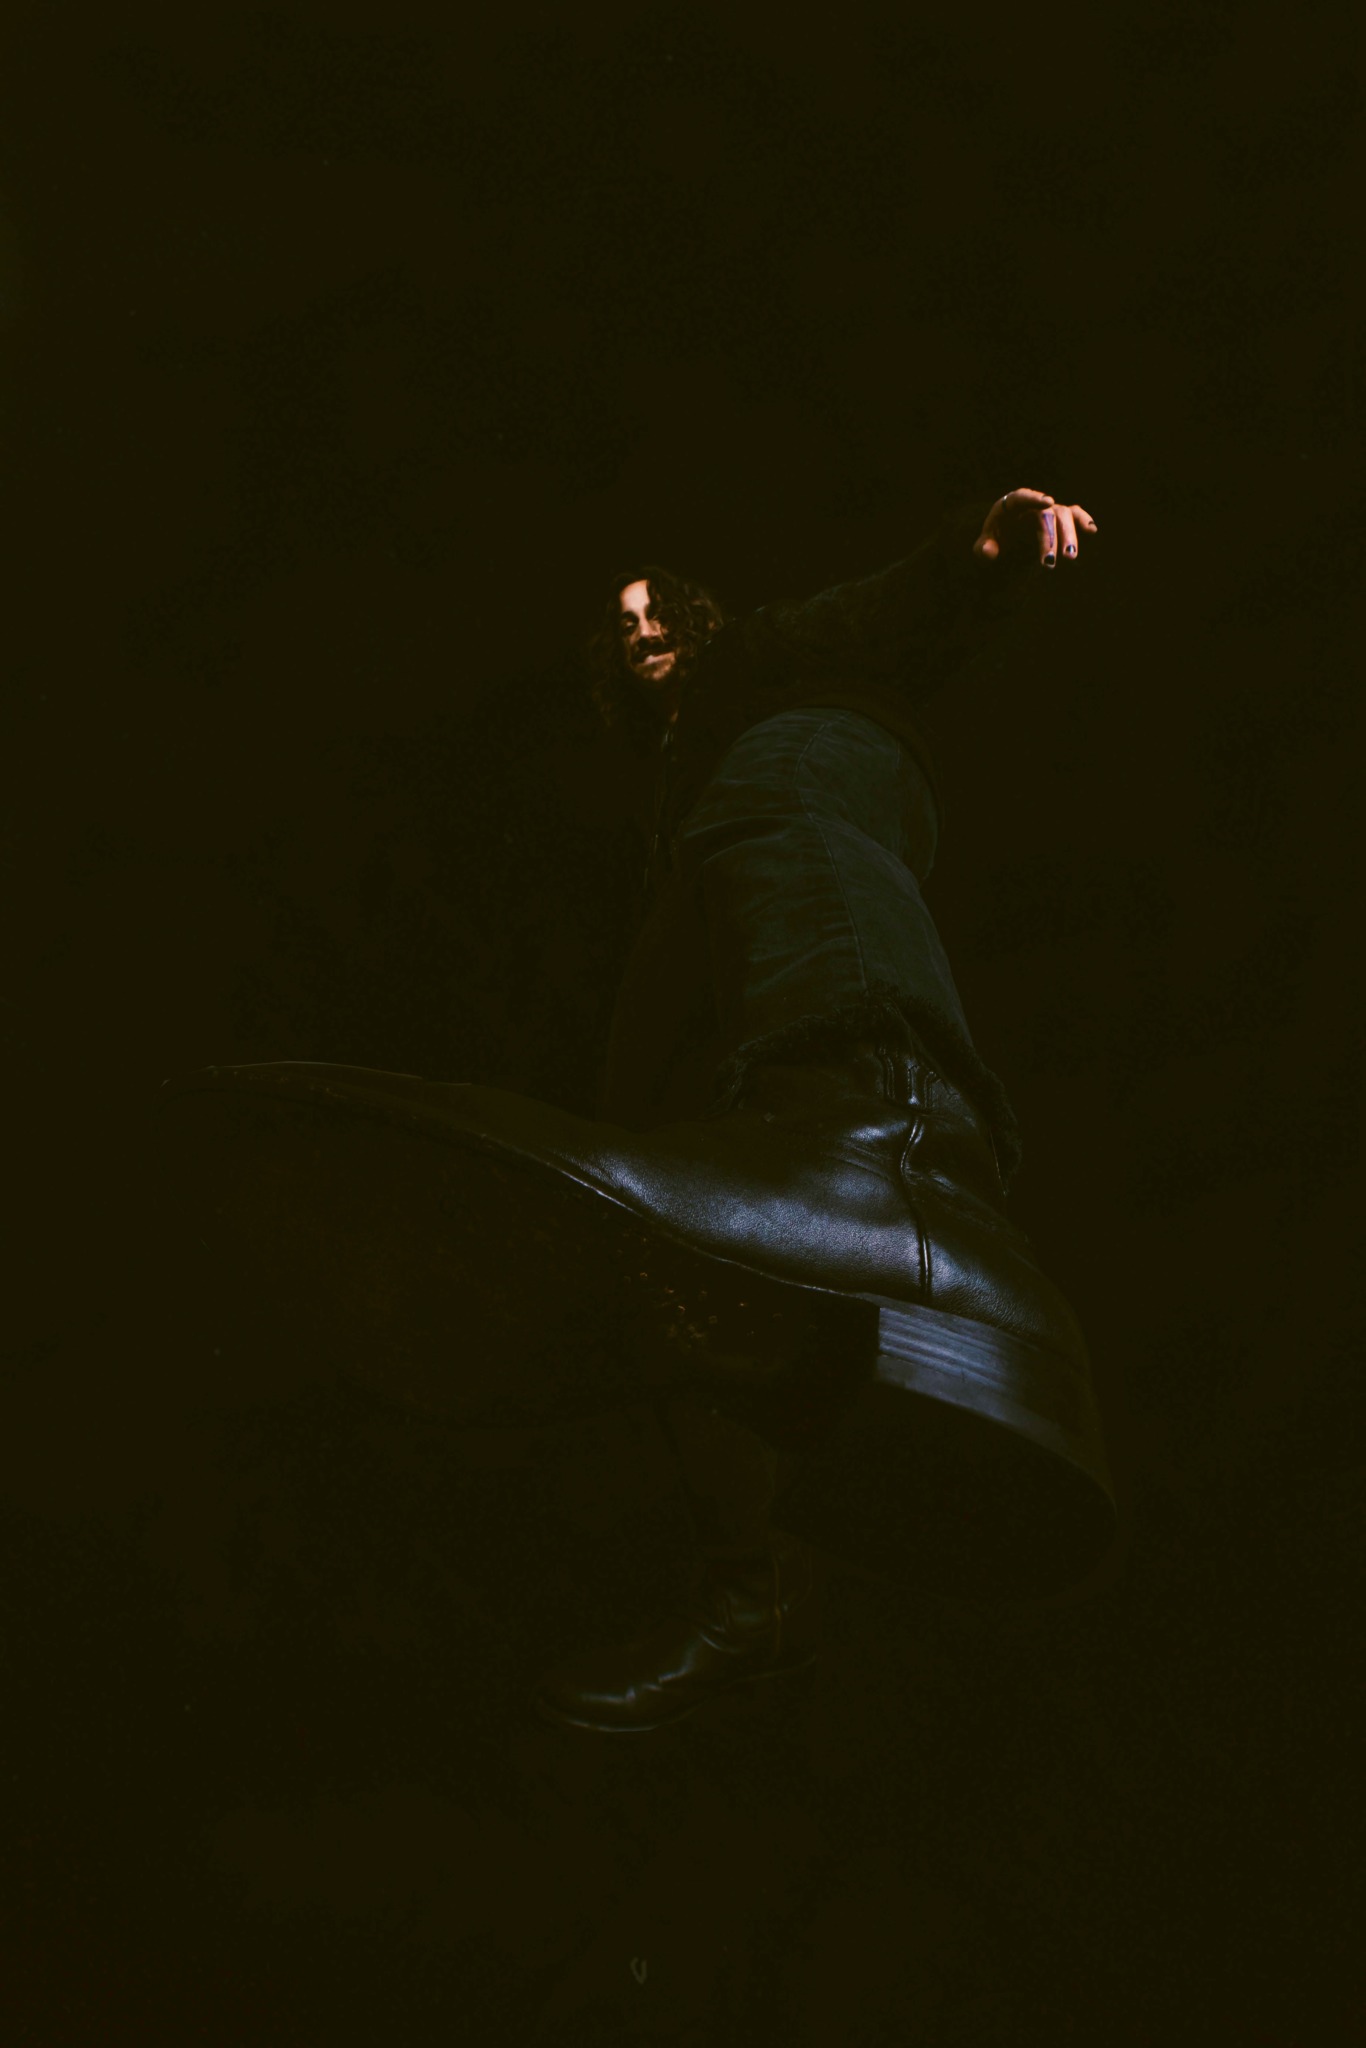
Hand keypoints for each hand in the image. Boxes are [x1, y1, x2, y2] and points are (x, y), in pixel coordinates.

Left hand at [973, 487, 1097, 568]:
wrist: (1004, 539)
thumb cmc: (993, 540)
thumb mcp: (984, 545)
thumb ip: (983, 548)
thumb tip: (988, 551)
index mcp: (1010, 506)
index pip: (1021, 497)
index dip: (1034, 498)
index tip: (1047, 502)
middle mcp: (1032, 505)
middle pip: (1045, 514)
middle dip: (1050, 537)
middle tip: (1051, 562)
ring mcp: (1048, 511)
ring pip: (1063, 515)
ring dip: (1069, 535)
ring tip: (1070, 558)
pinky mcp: (1059, 520)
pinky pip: (1074, 515)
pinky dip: (1083, 520)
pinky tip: (1091, 531)